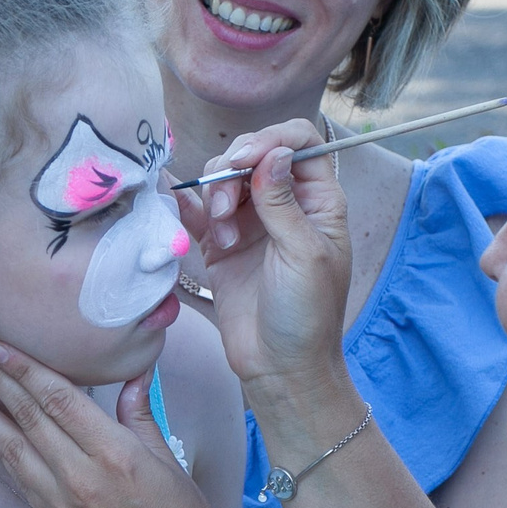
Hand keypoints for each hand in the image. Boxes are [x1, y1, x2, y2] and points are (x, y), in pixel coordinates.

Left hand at [0, 341, 241, 507]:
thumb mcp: (174, 469)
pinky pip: (22, 478)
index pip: (60, 400)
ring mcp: (63, 504)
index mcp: (116, 456)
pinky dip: (1, 451)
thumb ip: (142, 421)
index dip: (24, 369)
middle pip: (29, 418)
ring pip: (14, 448)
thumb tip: (131, 378)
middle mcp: (81, 477)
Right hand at [174, 121, 353, 401]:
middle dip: (233, 170)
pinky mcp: (221, 243)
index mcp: (318, 201)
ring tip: (222, 235)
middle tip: (225, 207)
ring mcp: (251, 222)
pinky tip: (188, 213)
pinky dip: (191, 207)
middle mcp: (285, 203)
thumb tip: (272, 152)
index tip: (245, 160)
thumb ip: (283, 201)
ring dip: (215, 196)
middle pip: (254, 154)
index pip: (299, 142)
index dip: (271, 140)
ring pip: (224, 179)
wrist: (279, 367)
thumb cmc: (307, 314)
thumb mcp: (303, 254)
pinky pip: (200, 210)